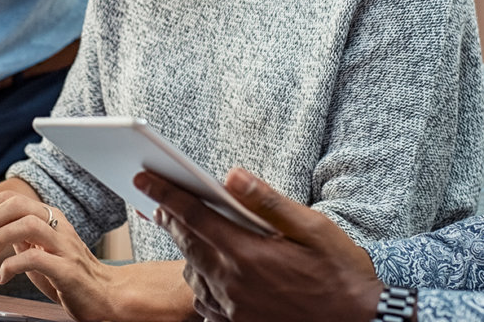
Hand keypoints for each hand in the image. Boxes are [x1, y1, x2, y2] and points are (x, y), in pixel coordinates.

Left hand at [0, 189, 116, 320]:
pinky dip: (12, 266)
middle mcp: (57, 225)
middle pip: (18, 205)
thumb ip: (12, 224)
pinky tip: (2, 276)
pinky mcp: (67, 270)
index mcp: (49, 216)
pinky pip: (36, 259)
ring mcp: (63, 246)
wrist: (103, 294)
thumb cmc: (65, 271)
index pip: (12, 198)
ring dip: (0, 238)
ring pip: (27, 225)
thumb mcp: (35, 244)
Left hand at [135, 168, 384, 321]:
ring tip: (187, 230)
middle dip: (169, 218)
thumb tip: (232, 174)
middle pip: (187, 243)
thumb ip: (268, 201)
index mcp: (247, 254)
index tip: (142, 177)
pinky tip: (211, 270)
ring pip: (193, 274)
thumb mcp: (312, 227)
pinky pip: (206, 302)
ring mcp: (234, 311)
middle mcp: (233, 284)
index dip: (164, 193)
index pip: (193, 216)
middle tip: (156, 199)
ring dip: (187, 250)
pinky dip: (202, 281)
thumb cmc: (340, 272)